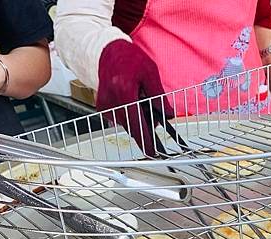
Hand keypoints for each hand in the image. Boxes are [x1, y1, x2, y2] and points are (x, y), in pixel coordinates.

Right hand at [96, 40, 173, 155]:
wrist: (107, 53)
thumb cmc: (128, 59)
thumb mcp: (150, 72)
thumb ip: (159, 96)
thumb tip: (168, 114)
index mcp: (124, 91)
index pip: (137, 123)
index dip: (145, 140)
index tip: (152, 152)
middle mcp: (112, 101)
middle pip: (133, 126)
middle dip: (146, 125)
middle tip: (153, 113)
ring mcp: (105, 106)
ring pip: (127, 124)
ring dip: (137, 118)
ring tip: (140, 100)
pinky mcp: (102, 109)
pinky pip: (120, 119)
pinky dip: (129, 114)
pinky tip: (131, 100)